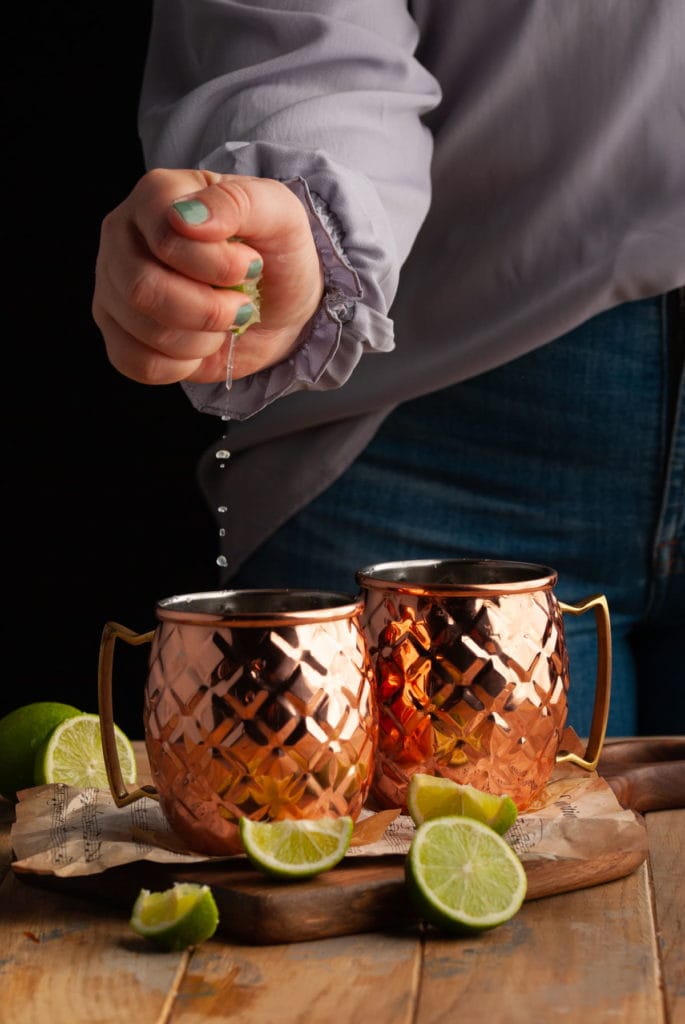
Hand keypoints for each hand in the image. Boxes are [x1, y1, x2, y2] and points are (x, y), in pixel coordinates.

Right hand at [92, 168, 323, 384]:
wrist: (278, 303)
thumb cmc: (274, 252)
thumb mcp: (279, 213)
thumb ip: (237, 202)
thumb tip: (186, 218)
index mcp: (156, 195)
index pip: (165, 237)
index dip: (215, 265)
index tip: (251, 266)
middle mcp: (123, 236)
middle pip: (143, 288)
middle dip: (208, 311)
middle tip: (242, 307)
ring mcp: (113, 285)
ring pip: (143, 329)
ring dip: (201, 339)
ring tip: (223, 323)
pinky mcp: (117, 332)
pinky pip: (137, 363)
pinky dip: (182, 365)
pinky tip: (201, 344)